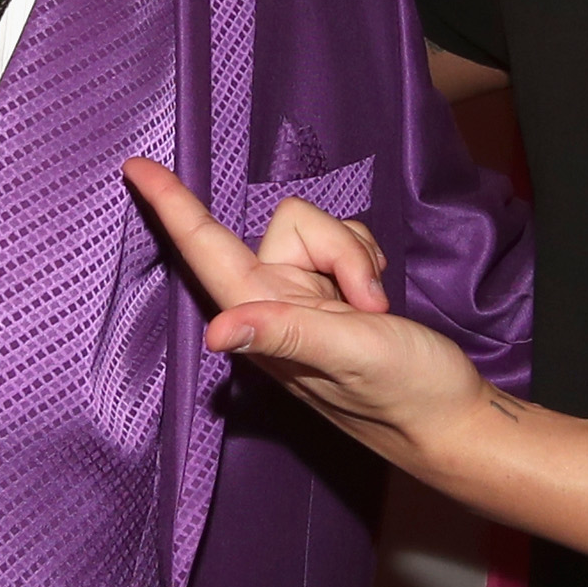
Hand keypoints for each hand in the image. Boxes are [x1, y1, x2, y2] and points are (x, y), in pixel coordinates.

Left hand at [125, 157, 487, 466]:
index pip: (206, 250)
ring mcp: (304, 302)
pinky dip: (368, 264)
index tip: (134, 167)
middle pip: (291, 224)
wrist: (452, 419)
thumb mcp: (348, 355)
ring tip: (376, 310)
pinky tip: (379, 305)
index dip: (172, 207)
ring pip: (323, 232)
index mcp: (262, 318)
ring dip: (358, 259)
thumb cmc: (404, 394)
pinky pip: (346, 247)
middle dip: (340, 247)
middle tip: (370, 302)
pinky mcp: (335, 298)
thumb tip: (216, 334)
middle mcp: (274, 306)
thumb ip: (285, 333)